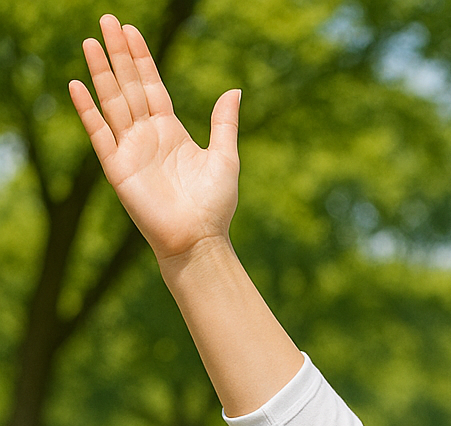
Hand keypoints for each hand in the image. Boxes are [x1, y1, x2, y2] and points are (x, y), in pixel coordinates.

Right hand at [69, 14, 239, 262]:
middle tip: (107, 21)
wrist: (199, 238)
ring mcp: (130, 149)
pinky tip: (77, 85)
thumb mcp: (225, 157)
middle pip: (128, 86)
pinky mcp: (117, 167)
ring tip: (90, 42)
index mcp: (171, 130)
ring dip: (101, 72)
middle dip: (118, 54)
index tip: (131, 30)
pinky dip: (88, 110)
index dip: (141, 58)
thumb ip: (224, 123)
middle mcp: (147, 135)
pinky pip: (99, 133)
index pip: (152, 85)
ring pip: (112, 101)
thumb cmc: (215, 204)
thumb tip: (234, 90)